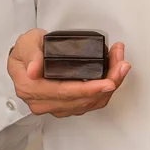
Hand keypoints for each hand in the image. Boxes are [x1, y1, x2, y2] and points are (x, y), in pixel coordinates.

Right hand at [7, 28, 130, 117]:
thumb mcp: (26, 43)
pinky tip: (115, 75)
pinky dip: (106, 90)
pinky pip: (91, 103)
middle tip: (122, 66)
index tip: (108, 83)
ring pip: (91, 102)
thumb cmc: (27, 50)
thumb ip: (31, 54)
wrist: (26, 57)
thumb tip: (35, 70)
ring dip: (111, 85)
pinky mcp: (67, 106)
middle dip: (109, 82)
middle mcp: (43, 102)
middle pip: (83, 99)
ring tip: (121, 65)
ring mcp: (56, 106)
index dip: (90, 89)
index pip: (66, 93)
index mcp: (31, 89)